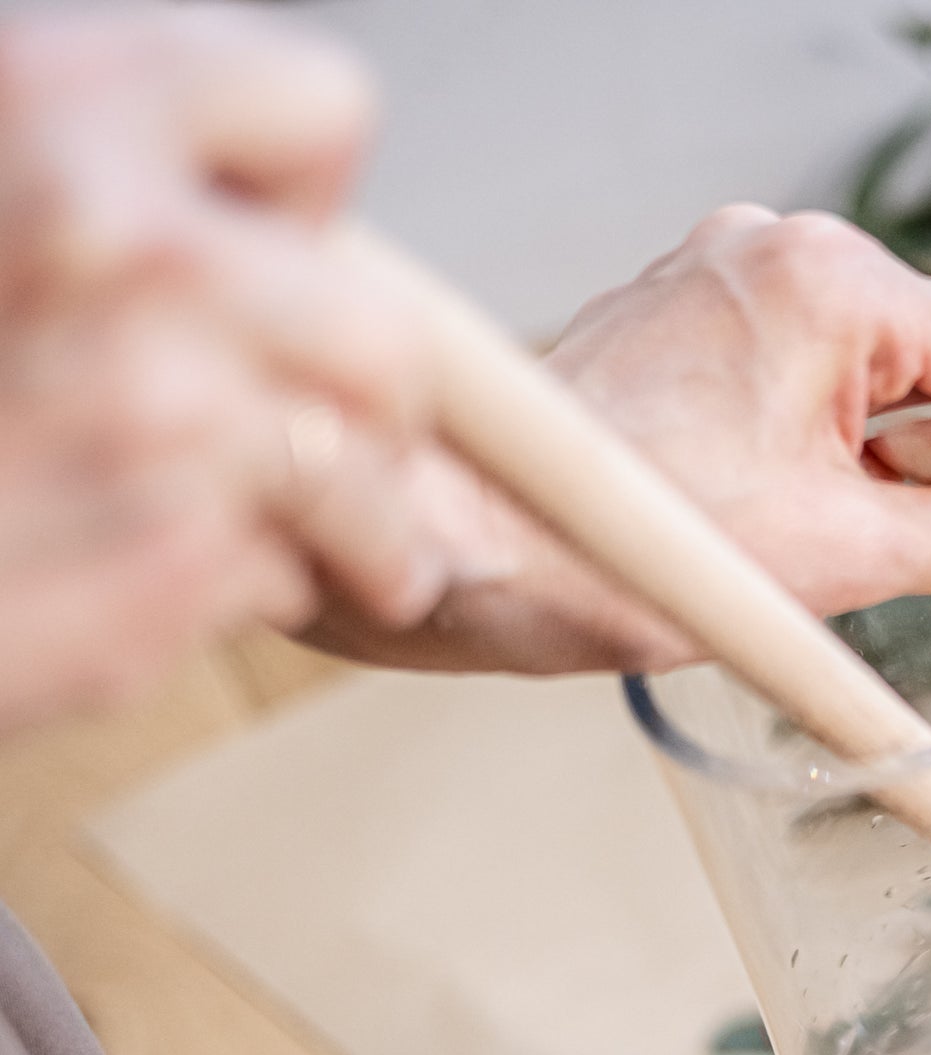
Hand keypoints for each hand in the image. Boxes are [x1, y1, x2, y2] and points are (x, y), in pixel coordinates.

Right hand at [0, 9, 443, 733]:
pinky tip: (159, 577)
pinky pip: (290, 576)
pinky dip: (247, 588)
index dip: (301, 199)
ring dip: (355, 528)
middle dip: (369, 405)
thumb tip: (253, 202)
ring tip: (333, 552)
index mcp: (55, 101)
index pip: (325, 109)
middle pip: (387, 336)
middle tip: (335, 444)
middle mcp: (121, 245)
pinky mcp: (168, 560)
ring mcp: (157, 413)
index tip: (266, 254)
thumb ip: (96, 161)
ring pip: (367, 478)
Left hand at [317, 205, 930, 673]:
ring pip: (888, 395)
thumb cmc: (612, 543)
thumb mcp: (828, 556)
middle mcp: (783, 259)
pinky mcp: (696, 341)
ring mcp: (732, 295)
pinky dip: (868, 476)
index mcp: (830, 281)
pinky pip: (822, 403)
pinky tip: (899, 547)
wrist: (454, 543)